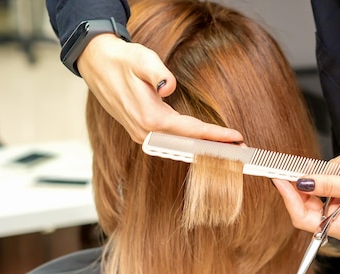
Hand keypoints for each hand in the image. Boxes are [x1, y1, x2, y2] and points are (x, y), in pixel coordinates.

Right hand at [77, 35, 242, 142]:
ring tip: (229, 148)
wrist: (97, 64)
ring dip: (204, 147)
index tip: (236, 138)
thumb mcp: (142, 59)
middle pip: (188, 144)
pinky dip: (190, 143)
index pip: (191, 131)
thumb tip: (169, 87)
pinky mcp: (142, 132)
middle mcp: (146, 132)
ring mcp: (143, 135)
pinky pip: (171, 141)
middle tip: (242, 149)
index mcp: (150, 118)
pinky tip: (205, 143)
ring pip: (179, 145)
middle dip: (216, 147)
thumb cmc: (122, 60)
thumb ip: (158, 73)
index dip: (215, 135)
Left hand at [273, 157, 339, 240]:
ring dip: (334, 169)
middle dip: (315, 178)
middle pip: (308, 198)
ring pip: (321, 183)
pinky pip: (332, 177)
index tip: (280, 178)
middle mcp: (337, 219)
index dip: (289, 197)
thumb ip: (328, 184)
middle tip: (311, 163)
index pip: (302, 216)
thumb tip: (301, 182)